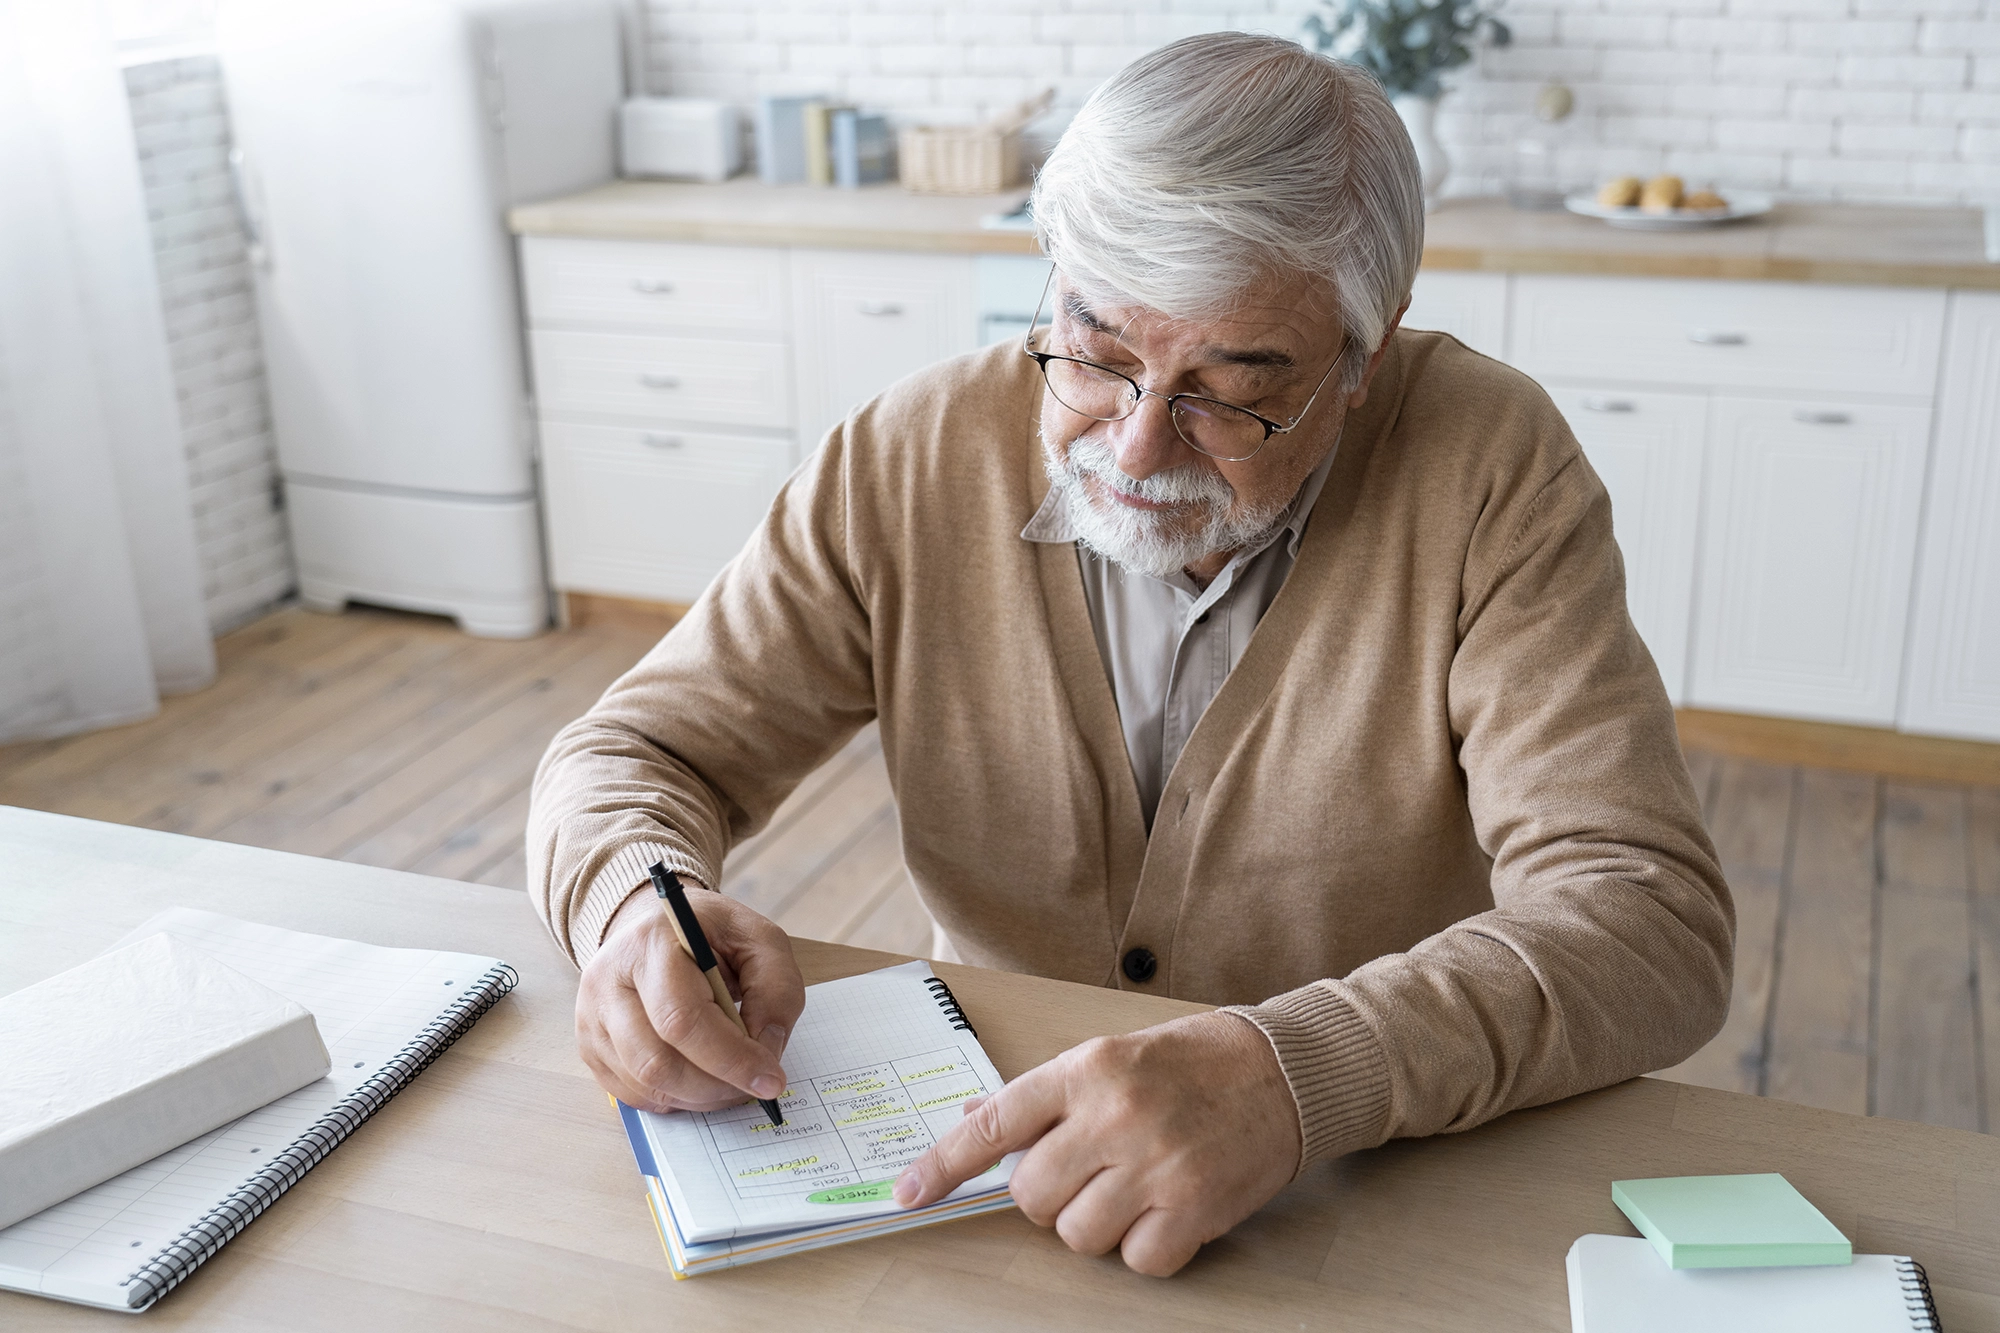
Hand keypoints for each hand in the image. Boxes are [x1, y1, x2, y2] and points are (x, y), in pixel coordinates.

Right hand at [574, 884, 805, 1112]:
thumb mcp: (759, 940)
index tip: (770, 1079)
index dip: (730, 1058)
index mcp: (650, 943)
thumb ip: (776, 988)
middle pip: (656, 1061)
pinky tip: (699, 1078)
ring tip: (730, 1081)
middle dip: (716, 1086)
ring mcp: (591, 1017)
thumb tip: (766, 1048)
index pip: (682, 1019)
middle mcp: (608, 981)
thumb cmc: (710, 934)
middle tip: (754, 1086)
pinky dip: (674, 1098)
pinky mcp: (589, 1045)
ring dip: (698, 1097)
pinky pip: (632, 1093)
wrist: (655, 927)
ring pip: (644, 1083)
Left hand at [892, 1011, 1300, 1275]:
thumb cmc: (1192, 1063)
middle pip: (1030, 1197)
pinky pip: (1136, 1262)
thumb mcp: (1110, 1056)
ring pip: (1077, 1235)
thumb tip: (974, 1120)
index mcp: (1086, 1070)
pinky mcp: (1193, 1208)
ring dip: (1096, 1225)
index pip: (994, 1124)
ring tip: (1133, 1188)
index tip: (907, 1193)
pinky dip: (1146, 1248)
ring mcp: (1154, 1165)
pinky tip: (1166, 1211)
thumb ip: (1045, 1095)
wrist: (1283, 1071)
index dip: (942, 1165)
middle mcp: (1115, 1116)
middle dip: (1048, 1197)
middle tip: (1087, 1173)